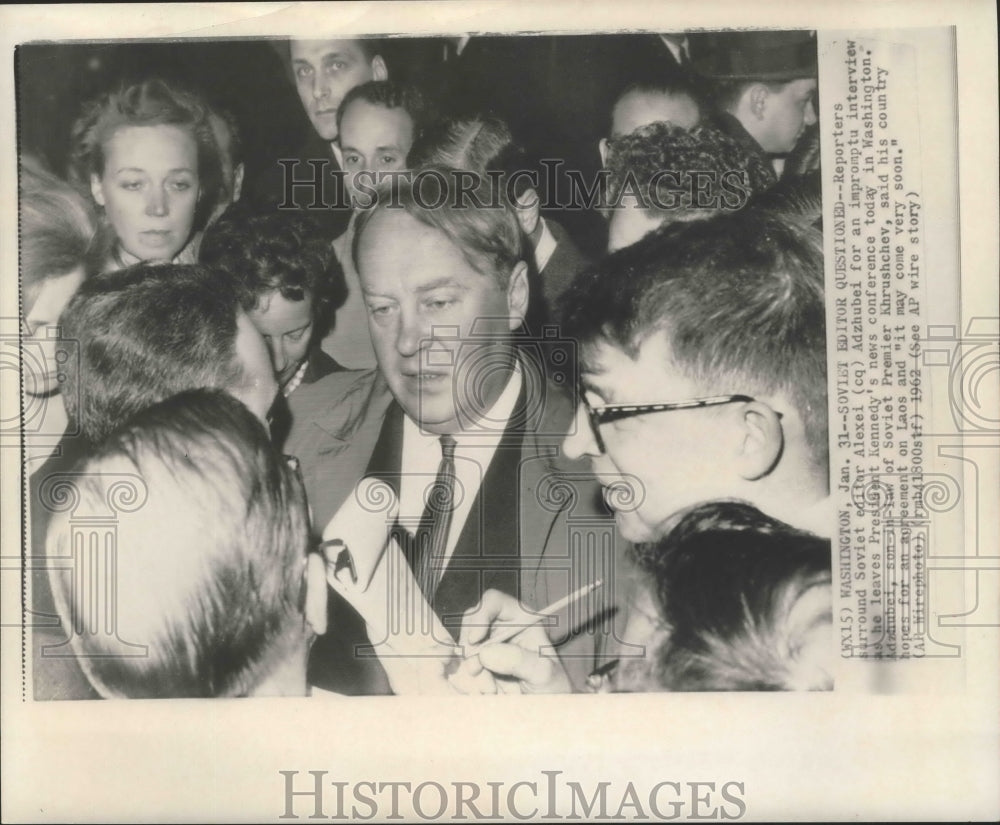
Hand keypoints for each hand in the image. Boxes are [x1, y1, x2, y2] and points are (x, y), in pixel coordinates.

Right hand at [453, 589, 572, 693]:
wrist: (546, 710)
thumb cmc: (552, 685)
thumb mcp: (543, 672)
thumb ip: (519, 660)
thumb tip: (486, 652)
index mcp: (521, 618)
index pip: (493, 602)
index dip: (481, 615)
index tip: (475, 639)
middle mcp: (502, 628)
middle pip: (471, 622)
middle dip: (471, 648)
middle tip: (477, 670)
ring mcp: (488, 646)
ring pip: (465, 648)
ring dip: (473, 670)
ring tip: (492, 689)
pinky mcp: (479, 665)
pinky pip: (464, 667)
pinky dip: (472, 682)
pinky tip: (490, 692)